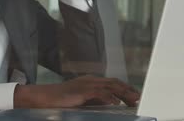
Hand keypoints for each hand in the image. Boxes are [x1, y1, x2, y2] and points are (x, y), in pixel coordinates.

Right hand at [14, 75, 140, 108]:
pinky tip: (116, 102)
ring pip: (109, 87)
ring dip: (123, 93)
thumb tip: (110, 103)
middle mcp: (91, 80)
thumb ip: (95, 99)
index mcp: (91, 81)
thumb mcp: (82, 98)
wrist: (45, 96)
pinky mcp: (81, 91)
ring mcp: (86, 84)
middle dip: (128, 90)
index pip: (112, 82)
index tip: (135, 95)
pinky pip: (98, 93)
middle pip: (114, 83)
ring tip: (132, 100)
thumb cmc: (62, 99)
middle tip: (139, 97)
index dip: (125, 88)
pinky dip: (109, 97)